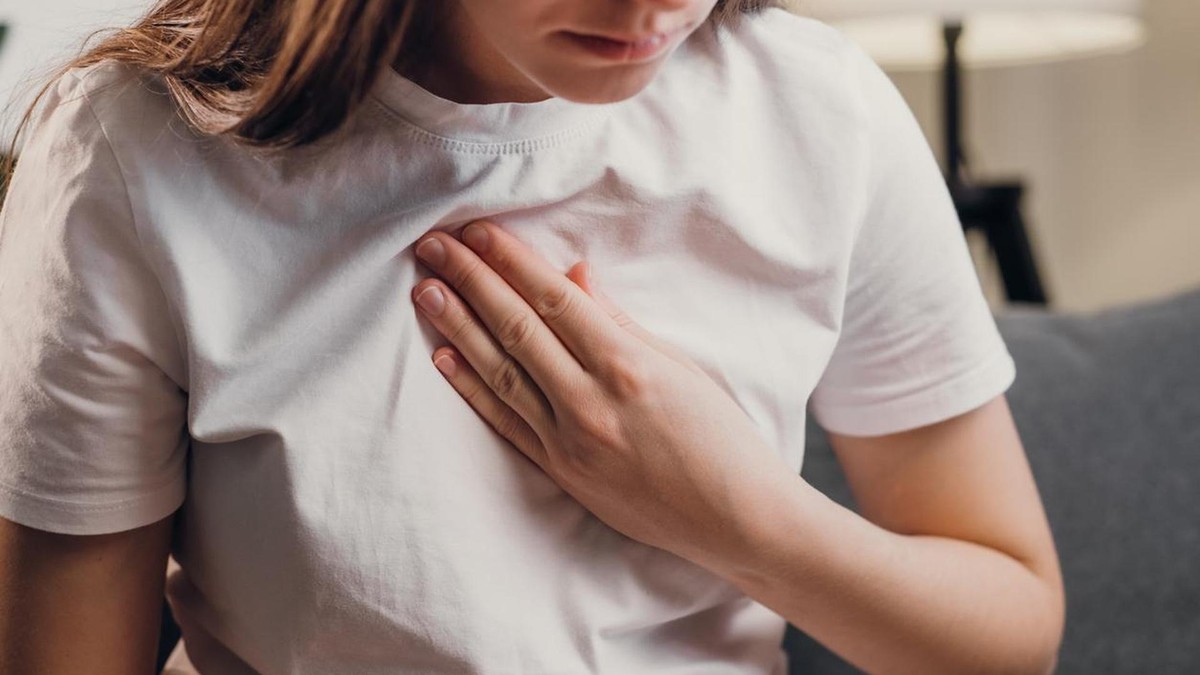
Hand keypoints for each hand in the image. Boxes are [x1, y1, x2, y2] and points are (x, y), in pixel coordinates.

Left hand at [410, 220, 795, 569]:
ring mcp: (570, 441)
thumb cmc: (721, 438)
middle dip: (471, 281)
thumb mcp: (680, 368)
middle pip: (517, 329)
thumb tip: (574, 277)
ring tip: (425, 291)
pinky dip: (473, 388)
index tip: (477, 231)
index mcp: (627, 366)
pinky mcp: (561, 472)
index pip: (553, 300)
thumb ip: (621, 323)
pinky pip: (507, 422)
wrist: (734, 521)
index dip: (511, 261)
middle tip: (433, 246)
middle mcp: (590, 402)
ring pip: (501, 372)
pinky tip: (444, 358)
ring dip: (458, 327)